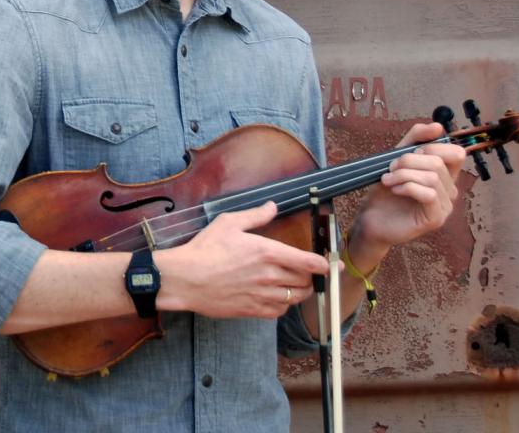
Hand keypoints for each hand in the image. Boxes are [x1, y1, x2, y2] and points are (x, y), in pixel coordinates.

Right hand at [156, 201, 328, 318]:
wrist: (185, 279)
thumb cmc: (204, 250)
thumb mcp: (228, 223)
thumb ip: (255, 215)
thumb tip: (272, 206)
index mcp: (268, 252)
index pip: (310, 262)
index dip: (327, 264)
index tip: (334, 264)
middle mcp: (270, 275)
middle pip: (306, 282)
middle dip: (313, 278)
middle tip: (311, 273)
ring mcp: (262, 295)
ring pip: (295, 299)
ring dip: (301, 292)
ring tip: (297, 285)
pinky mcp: (252, 310)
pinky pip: (279, 312)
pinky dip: (284, 306)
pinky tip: (278, 298)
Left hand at [350, 122, 467, 262]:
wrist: (372, 219)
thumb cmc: (386, 192)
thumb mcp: (398, 158)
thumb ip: (416, 140)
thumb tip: (438, 126)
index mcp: (444, 176)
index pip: (456, 154)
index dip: (434, 146)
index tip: (410, 151)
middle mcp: (449, 191)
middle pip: (438, 163)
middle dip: (409, 161)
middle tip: (390, 168)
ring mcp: (444, 207)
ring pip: (432, 177)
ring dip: (404, 174)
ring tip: (388, 180)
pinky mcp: (435, 219)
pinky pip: (429, 194)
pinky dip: (408, 187)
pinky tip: (395, 190)